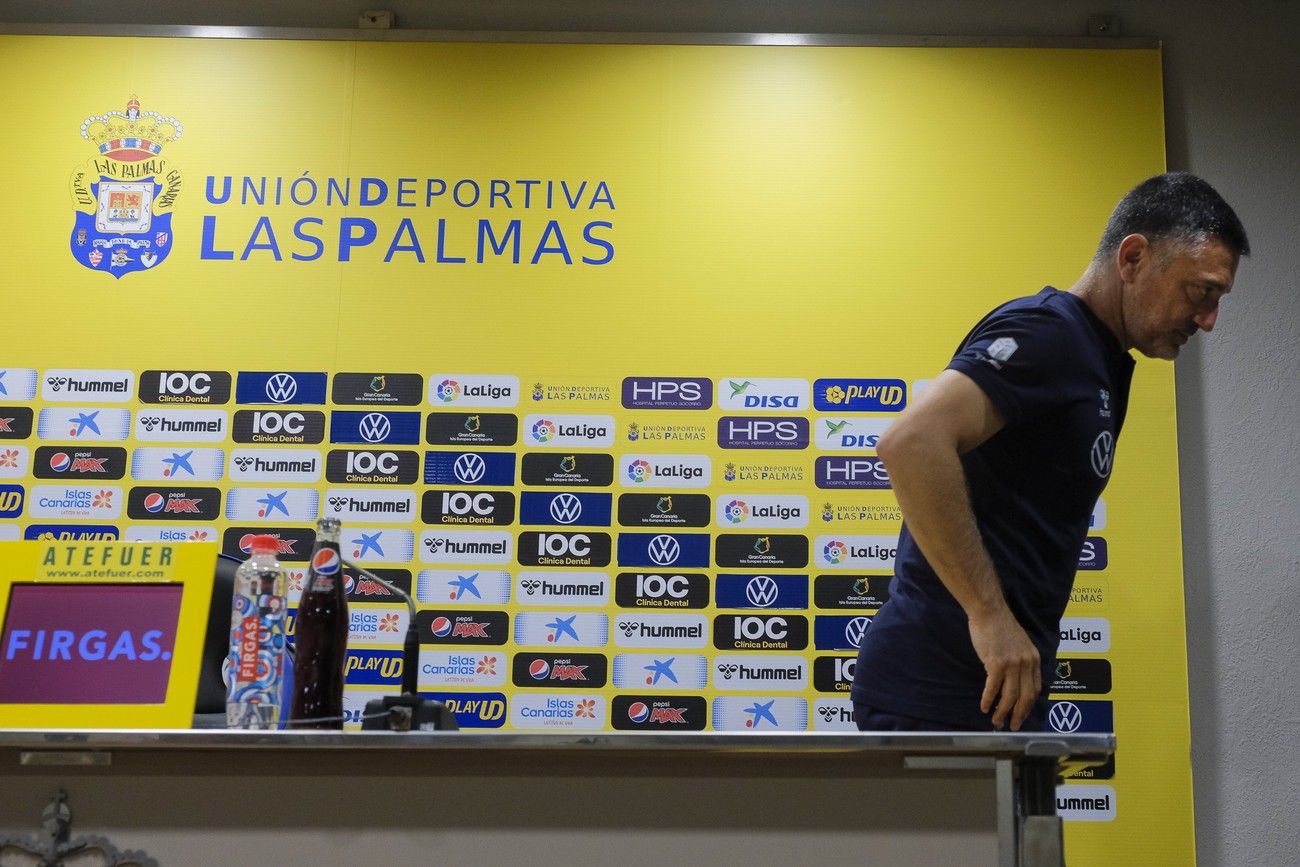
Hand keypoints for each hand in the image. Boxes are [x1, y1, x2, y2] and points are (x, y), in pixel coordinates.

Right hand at [968, 607, 1040, 730]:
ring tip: (996, 721)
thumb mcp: (1019, 645)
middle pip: (1025, 696)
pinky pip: (993, 688)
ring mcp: (1012, 664)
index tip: (1021, 715)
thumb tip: (1015, 680)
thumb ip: (1021, 661)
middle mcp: (1027, 663)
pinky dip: (989, 700)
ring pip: (1010, 695)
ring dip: (1003, 711)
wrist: (989, 611)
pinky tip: (984, 707)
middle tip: (1012, 726)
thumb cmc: (1000, 626)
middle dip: (1018, 714)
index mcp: (1034, 660)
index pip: (1035, 689)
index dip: (1028, 706)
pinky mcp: (996, 663)